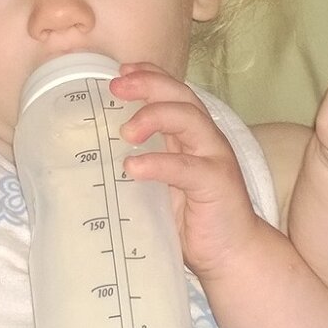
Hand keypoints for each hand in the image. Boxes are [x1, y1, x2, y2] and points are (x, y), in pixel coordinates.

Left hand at [111, 63, 265, 277]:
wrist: (232, 255)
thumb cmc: (194, 219)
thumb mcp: (163, 185)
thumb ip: (143, 164)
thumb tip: (95, 157)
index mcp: (192, 136)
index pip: (173, 92)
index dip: (149, 75)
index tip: (120, 72)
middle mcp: (206, 139)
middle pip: (180, 96)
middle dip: (148, 84)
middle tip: (115, 87)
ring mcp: (215, 159)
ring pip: (189, 120)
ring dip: (154, 117)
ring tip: (125, 132)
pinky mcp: (217, 185)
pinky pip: (187, 167)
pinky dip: (159, 163)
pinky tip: (134, 167)